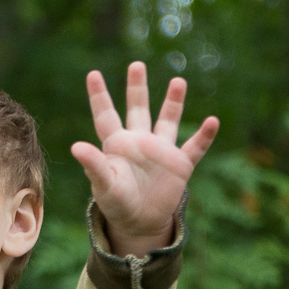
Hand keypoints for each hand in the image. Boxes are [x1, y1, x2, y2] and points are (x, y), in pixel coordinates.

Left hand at [70, 61, 219, 255]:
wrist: (140, 222)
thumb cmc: (117, 203)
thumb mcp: (104, 184)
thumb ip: (93, 165)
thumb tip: (75, 147)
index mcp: (117, 145)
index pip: (106, 115)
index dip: (99, 96)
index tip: (93, 74)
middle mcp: (139, 142)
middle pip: (138, 109)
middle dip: (137, 88)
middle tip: (136, 65)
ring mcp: (161, 151)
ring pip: (168, 121)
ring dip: (173, 103)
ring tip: (178, 81)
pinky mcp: (180, 165)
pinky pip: (194, 147)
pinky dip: (204, 136)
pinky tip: (213, 122)